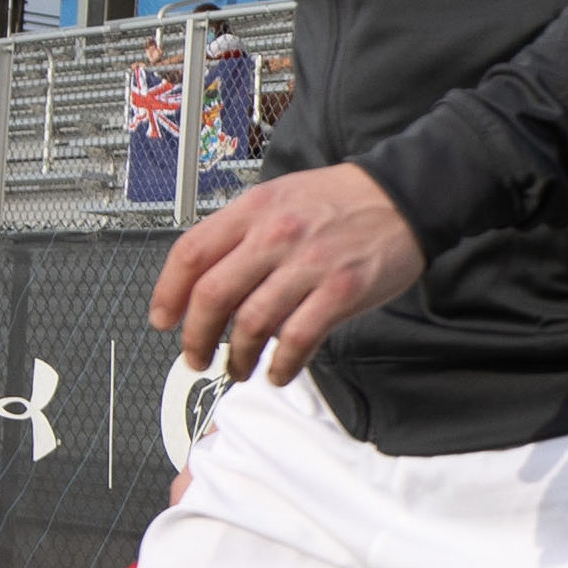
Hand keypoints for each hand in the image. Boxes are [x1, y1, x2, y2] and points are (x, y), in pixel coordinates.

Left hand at [148, 163, 422, 384]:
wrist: (404, 196)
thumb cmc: (341, 201)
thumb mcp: (279, 198)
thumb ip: (242, 234)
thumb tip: (207, 281)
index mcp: (253, 210)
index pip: (191, 254)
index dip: (168, 293)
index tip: (163, 320)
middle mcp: (274, 236)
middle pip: (212, 296)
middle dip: (196, 337)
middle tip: (196, 357)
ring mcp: (308, 265)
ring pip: (251, 324)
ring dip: (238, 357)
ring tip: (239, 368)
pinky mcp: (340, 292)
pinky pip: (297, 340)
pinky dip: (282, 364)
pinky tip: (279, 371)